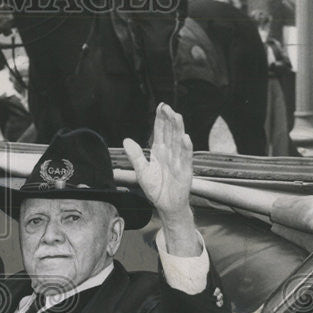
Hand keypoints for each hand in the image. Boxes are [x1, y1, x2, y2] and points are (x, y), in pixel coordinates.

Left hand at [124, 103, 192, 219]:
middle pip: (170, 133)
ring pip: (178, 142)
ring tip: (177, 116)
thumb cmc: (156, 188)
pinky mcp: (184, 171)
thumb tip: (126, 140)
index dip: (160, 119)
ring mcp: (178, 161)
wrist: (166, 205)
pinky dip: (185, 148)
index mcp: (160, 152)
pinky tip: (185, 138)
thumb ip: (135, 156)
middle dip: (169, 120)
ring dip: (178, 129)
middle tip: (167, 106)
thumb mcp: (142, 171)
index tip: (161, 106)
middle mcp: (170, 153)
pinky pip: (185, 158)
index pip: (160, 132)